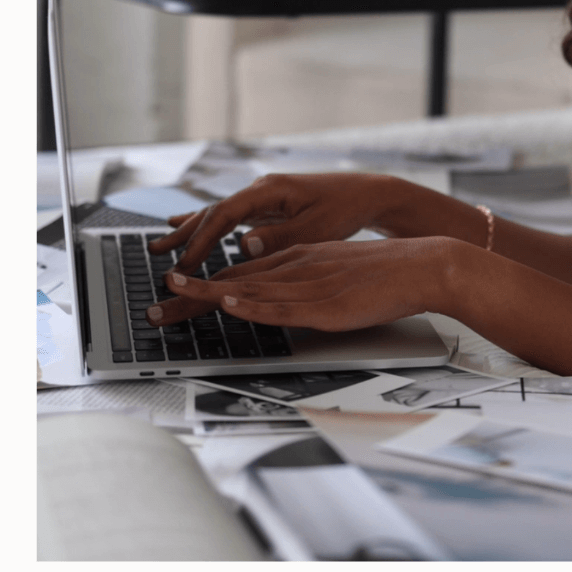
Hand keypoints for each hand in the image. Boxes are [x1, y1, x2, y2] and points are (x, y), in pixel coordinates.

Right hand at [147, 172, 406, 271]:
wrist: (366, 193)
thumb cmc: (344, 209)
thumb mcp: (315, 227)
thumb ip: (279, 237)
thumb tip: (244, 243)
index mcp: (268, 191)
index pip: (223, 216)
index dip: (201, 241)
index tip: (185, 264)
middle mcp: (259, 190)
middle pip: (212, 213)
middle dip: (183, 235)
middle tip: (158, 257)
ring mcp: (261, 196)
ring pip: (216, 214)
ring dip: (188, 230)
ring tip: (159, 245)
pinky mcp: (266, 205)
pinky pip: (228, 216)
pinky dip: (205, 224)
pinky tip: (182, 223)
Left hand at [147, 237, 458, 334]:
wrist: (419, 265)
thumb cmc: (380, 274)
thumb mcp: (329, 272)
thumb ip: (300, 283)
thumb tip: (276, 297)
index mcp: (293, 259)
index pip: (236, 274)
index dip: (198, 288)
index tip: (168, 298)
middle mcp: (293, 267)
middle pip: (230, 282)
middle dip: (187, 297)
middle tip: (152, 312)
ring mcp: (307, 284)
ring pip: (247, 291)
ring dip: (205, 299)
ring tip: (170, 304)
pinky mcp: (325, 303)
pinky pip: (282, 304)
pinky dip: (253, 304)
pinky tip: (230, 304)